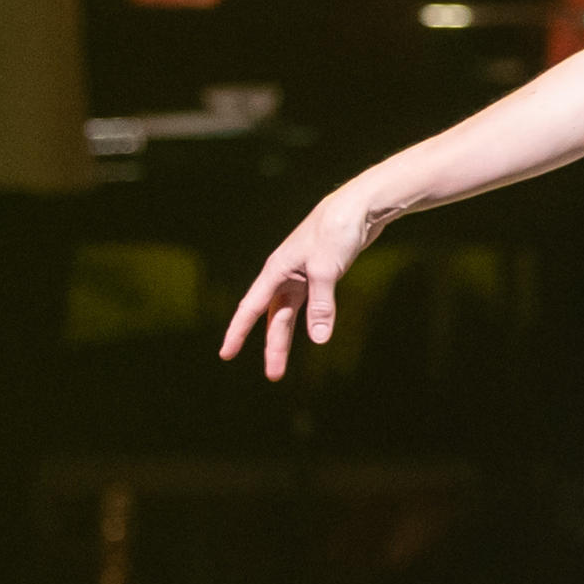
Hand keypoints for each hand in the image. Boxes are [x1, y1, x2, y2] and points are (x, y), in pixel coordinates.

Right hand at [223, 190, 386, 378]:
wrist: (358, 207)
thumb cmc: (336, 231)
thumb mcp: (326, 270)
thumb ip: (321, 306)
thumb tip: (318, 340)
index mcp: (277, 271)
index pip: (251, 307)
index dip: (238, 332)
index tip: (226, 354)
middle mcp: (285, 274)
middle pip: (273, 317)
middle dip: (273, 346)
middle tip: (273, 376)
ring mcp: (302, 274)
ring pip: (289, 314)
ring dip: (286, 338)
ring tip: (281, 366)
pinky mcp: (320, 273)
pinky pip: (308, 304)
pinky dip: (308, 320)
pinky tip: (312, 333)